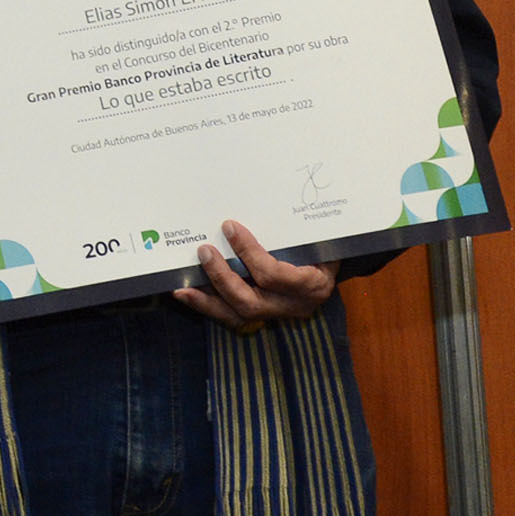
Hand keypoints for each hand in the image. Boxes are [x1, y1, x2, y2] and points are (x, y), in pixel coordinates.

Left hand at [171, 220, 338, 333]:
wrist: (332, 268)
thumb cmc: (322, 244)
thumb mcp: (316, 236)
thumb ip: (292, 228)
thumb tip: (258, 198)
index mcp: (312, 284)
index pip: (274, 275)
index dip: (249, 252)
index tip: (229, 227)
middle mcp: (295, 306)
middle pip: (251, 302)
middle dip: (222, 277)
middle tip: (204, 251)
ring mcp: (278, 315)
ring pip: (237, 316)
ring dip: (207, 300)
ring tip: (182, 286)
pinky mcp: (263, 317)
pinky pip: (232, 316)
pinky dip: (208, 305)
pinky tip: (188, 294)